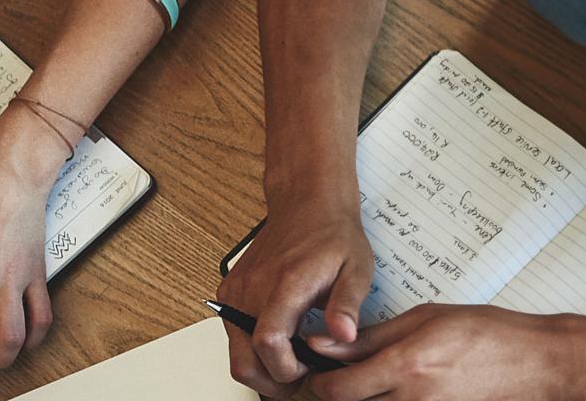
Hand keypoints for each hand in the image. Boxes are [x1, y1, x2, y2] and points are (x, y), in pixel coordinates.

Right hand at [217, 201, 372, 395]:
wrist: (305, 204)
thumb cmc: (331, 235)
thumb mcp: (356, 269)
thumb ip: (347, 305)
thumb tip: (343, 335)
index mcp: (285, 285)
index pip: (269, 343)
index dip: (287, 369)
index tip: (308, 368)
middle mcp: (252, 290)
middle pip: (242, 361)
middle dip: (270, 382)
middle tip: (299, 376)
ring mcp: (236, 292)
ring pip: (235, 353)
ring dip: (262, 366)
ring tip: (293, 357)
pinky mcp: (230, 292)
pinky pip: (233, 334)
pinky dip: (252, 347)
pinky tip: (281, 338)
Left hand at [306, 304, 585, 400]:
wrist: (539, 362)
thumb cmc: (488, 333)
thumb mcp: (424, 319)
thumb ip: (370, 337)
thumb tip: (323, 344)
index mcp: (405, 366)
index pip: (337, 389)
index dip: (320, 382)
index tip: (320, 371)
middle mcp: (413, 399)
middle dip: (337, 395)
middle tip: (340, 379)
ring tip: (370, 384)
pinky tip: (395, 393)